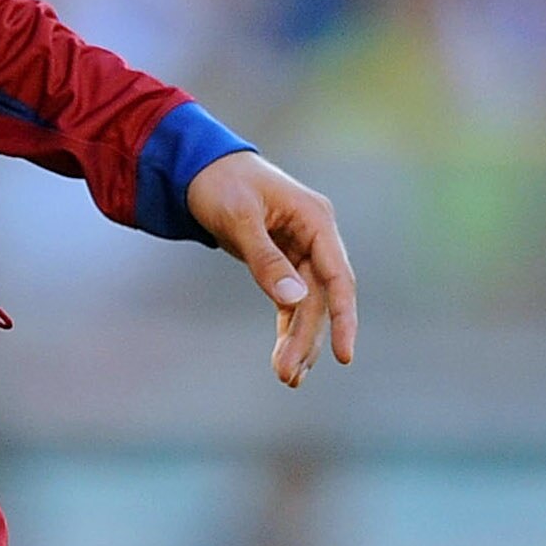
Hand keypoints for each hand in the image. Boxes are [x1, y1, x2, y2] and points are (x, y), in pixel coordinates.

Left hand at [186, 152, 358, 386]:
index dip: (345, 317)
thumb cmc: (221, 184)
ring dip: (298, 341)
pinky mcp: (284, 263)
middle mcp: (316, 238)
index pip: (338, 276)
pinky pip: (292, 303)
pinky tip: (285, 360)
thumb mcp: (239, 218)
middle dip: (306, 338)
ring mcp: (302, 251)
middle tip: (286, 377)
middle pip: (320, 298)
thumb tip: (294, 301)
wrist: (200, 167)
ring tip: (287, 379)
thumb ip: (266, 260)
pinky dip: (288, 330)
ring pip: (308, 305)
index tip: (344, 356)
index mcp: (315, 220)